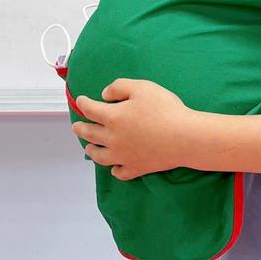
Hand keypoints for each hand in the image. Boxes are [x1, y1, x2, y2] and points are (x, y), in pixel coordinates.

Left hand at [72, 78, 193, 180]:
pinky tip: (114, 168)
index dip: (83, 103)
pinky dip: (114, 170)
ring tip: (88, 148)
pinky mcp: (137, 168)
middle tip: (76, 127)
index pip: (90, 110)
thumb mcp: (142, 87)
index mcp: (113, 118)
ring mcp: (123, 156)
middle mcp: (113, 139)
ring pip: (100, 156)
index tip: (80, 100)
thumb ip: (119, 87)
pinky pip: (120, 172)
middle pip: (90, 134)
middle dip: (81, 129)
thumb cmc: (164, 109)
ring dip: (92, 150)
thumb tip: (104, 95)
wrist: (184, 137)